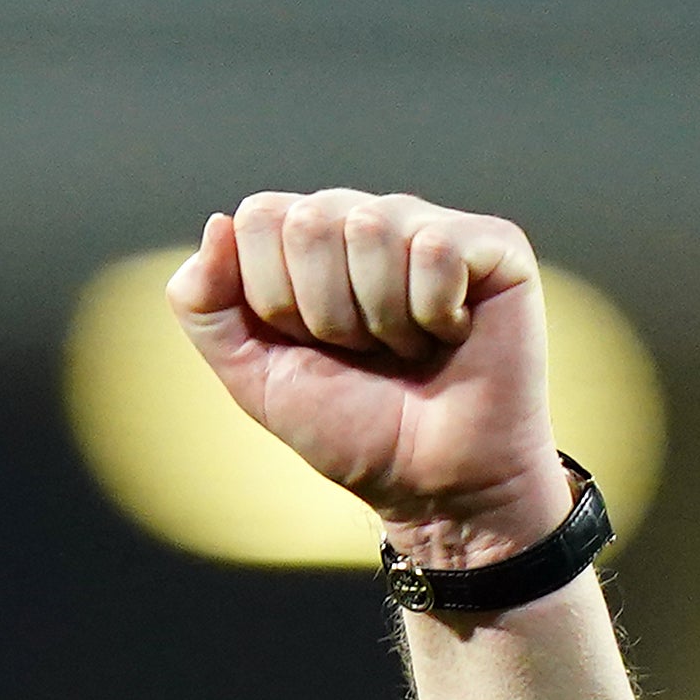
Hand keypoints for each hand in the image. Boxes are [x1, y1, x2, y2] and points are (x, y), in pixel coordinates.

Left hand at [169, 190, 569, 566]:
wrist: (430, 482)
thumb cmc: (349, 425)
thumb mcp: (251, 373)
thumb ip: (207, 305)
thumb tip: (217, 221)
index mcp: (307, 244)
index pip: (260, 217)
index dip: (273, 297)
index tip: (308, 345)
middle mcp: (367, 220)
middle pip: (309, 219)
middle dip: (323, 310)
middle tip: (360, 352)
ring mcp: (430, 226)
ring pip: (371, 228)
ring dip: (379, 318)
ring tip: (404, 348)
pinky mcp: (492, 244)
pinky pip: (435, 249)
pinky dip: (432, 314)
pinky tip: (450, 335)